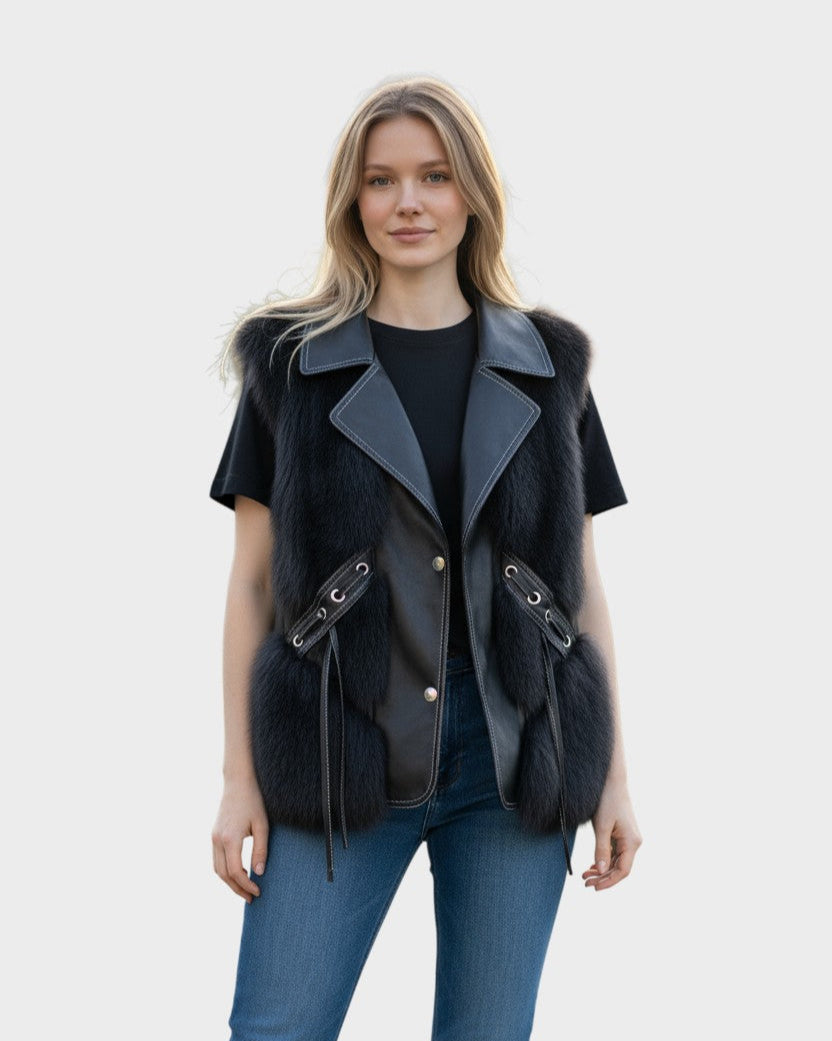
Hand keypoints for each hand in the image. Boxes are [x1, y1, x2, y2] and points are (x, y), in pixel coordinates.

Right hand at [212, 775, 269, 901]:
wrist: (238, 782)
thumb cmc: (254, 801)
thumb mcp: (262, 825)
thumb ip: (261, 850)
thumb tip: (259, 874)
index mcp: (229, 838)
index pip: (235, 871)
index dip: (246, 885)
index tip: (258, 892)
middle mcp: (217, 840)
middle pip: (223, 874)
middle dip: (237, 888)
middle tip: (251, 898)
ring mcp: (213, 837)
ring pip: (217, 868)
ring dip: (230, 881)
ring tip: (245, 888)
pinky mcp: (213, 834)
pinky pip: (216, 859)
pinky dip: (226, 870)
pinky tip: (240, 872)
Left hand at [582, 777, 641, 890]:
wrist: (611, 780)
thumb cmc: (607, 800)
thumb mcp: (601, 826)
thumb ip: (601, 850)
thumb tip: (602, 872)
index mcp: (632, 842)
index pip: (623, 871)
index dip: (609, 882)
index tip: (594, 888)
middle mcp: (633, 842)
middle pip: (620, 868)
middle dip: (603, 878)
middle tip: (585, 883)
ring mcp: (628, 838)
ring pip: (617, 862)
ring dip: (602, 870)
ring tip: (585, 876)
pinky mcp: (622, 834)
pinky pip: (614, 853)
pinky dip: (604, 860)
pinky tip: (592, 866)